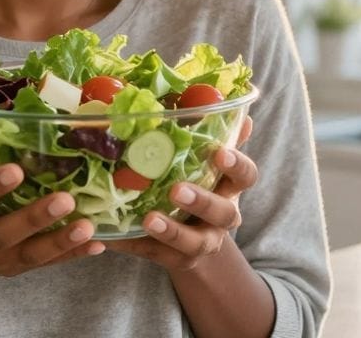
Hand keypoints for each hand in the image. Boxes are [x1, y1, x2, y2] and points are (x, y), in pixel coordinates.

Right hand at [0, 118, 104, 276]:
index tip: (15, 170)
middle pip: (4, 234)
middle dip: (35, 218)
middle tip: (66, 199)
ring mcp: (1, 260)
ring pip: (32, 255)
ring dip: (61, 241)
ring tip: (88, 225)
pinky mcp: (22, 269)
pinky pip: (50, 264)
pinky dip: (74, 255)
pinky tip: (99, 243)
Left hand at [107, 116, 256, 270]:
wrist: (190, 241)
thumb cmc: (196, 185)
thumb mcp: (202, 161)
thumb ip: (210, 134)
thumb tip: (219, 101)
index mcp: (230, 188)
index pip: (246, 176)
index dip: (236, 165)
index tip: (219, 153)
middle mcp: (223, 217)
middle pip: (224, 213)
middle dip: (202, 202)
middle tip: (176, 190)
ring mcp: (203, 242)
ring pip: (194, 242)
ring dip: (172, 231)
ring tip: (148, 219)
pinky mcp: (177, 260)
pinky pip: (157, 255)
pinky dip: (136, 245)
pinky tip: (115, 237)